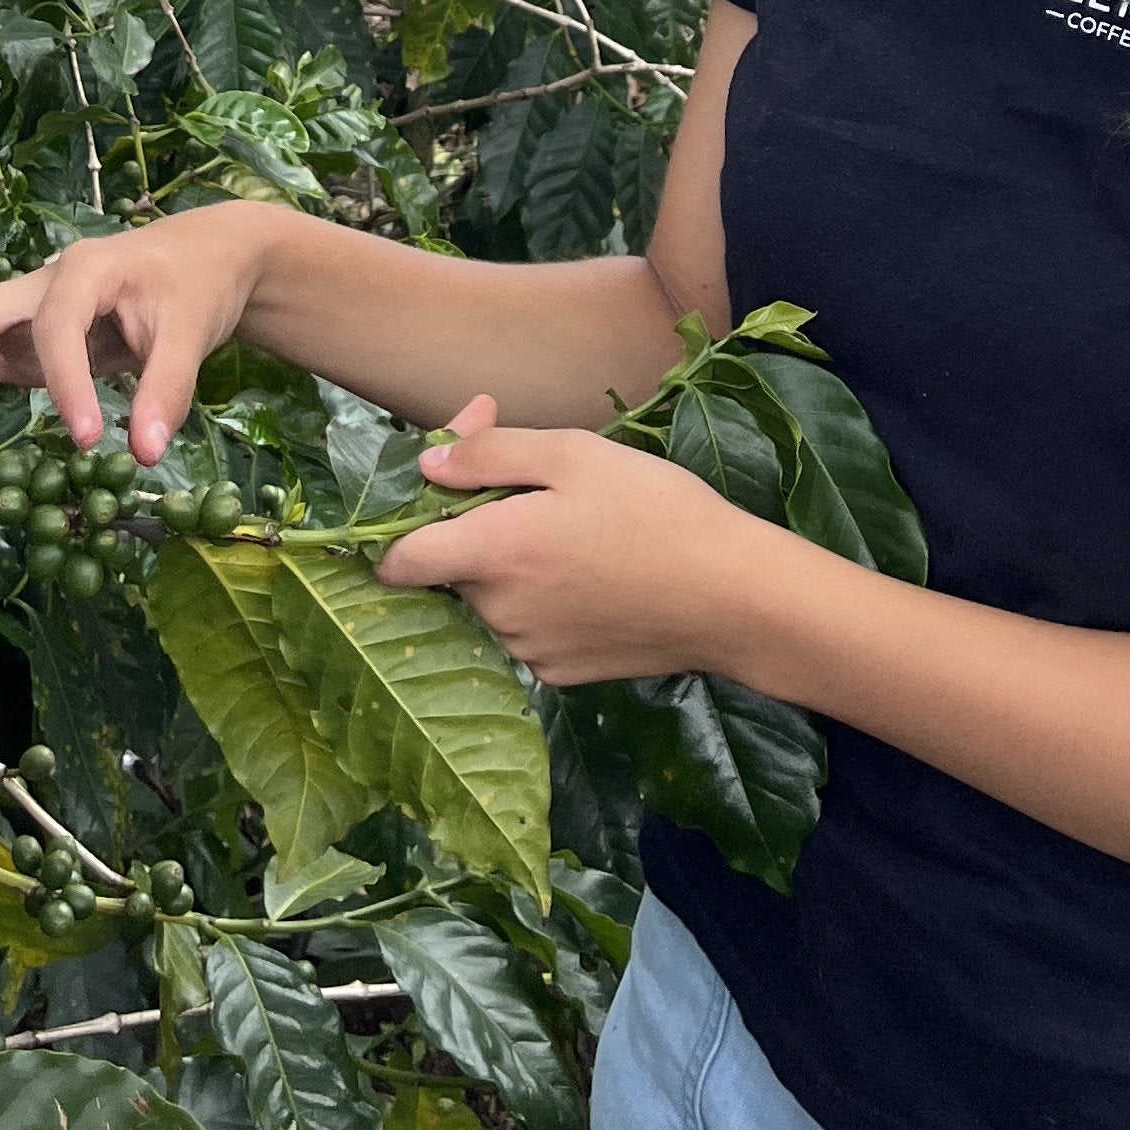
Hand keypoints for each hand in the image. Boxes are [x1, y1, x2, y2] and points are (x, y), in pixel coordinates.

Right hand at [0, 202, 274, 461]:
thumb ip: (168, 391)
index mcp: (83, 272)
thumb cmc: (193, 289)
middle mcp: (39, 285)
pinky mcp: (21, 340)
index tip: (87, 440)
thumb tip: (145, 454)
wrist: (200, 259)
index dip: (67, 383)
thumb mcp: (193, 333)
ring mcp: (23, 313)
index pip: (57, 326)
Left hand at [375, 397, 776, 684]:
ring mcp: (528, 651)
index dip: (398, 526)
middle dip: (475, 526)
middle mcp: (498, 613)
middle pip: (452, 570)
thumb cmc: (656, 511)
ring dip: (511, 565)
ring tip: (577, 531)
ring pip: (490, 599)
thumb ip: (490, 455)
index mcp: (493, 552)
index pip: (397, 561)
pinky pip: (525, 629)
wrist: (732, 597)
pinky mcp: (560, 675)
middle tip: (538, 487)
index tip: (434, 496)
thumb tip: (425, 466)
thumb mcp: (575, 454)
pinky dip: (541, 601)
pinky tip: (591, 575)